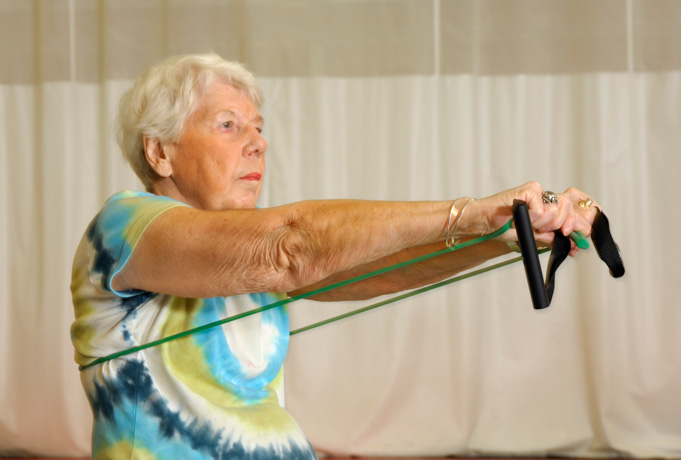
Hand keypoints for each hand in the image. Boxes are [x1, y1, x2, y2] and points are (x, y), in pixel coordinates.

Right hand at [472, 182, 599, 254]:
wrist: (483, 222)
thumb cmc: (501, 227)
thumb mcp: (531, 236)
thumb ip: (550, 238)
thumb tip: (571, 245)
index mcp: (544, 206)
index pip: (569, 212)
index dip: (575, 227)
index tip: (576, 244)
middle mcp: (542, 197)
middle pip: (567, 208)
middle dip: (557, 226)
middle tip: (541, 231)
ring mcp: (536, 192)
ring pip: (555, 210)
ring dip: (540, 223)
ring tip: (525, 223)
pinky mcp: (529, 190)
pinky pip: (541, 209)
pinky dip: (531, 218)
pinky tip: (519, 217)